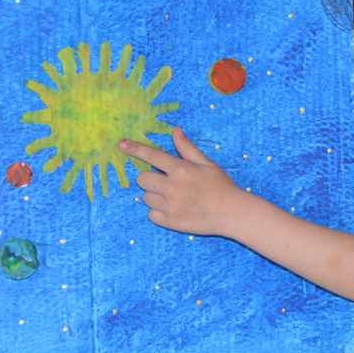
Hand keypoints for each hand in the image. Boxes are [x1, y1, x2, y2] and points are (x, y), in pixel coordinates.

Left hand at [118, 127, 245, 236]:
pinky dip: (158, 212)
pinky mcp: (170, 222)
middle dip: (149, 178)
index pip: (151, 156)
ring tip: (173, 197)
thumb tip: (175, 130)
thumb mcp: (206, 163)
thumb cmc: (221, 186)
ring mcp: (170, 206)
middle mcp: (172, 187)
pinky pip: (151, 215)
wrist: (232, 213)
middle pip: (142, 179)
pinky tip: (173, 209)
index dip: (135, 149)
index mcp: (180, 169)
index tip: (121, 145)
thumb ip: (187, 148)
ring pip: (146, 198)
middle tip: (164, 181)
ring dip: (155, 195)